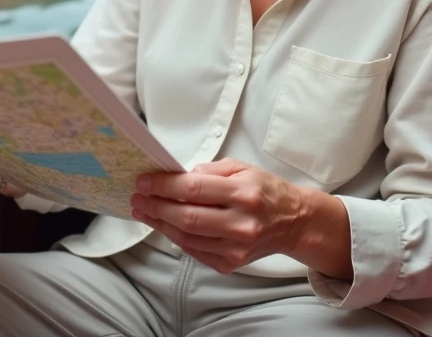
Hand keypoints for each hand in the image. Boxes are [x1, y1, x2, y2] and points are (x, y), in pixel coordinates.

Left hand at [129, 157, 311, 274]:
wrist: (293, 222)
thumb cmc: (265, 191)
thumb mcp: (242, 168)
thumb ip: (210, 170)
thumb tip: (179, 176)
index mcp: (244, 193)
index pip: (194, 189)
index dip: (164, 186)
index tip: (144, 182)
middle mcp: (242, 223)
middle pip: (187, 217)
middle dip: (156, 206)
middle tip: (137, 198)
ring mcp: (236, 248)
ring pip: (187, 237)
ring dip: (160, 224)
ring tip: (144, 212)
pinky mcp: (231, 264)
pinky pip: (195, 251)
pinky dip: (176, 238)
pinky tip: (164, 225)